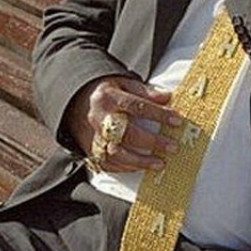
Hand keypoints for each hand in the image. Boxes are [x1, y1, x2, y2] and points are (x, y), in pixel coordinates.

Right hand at [65, 75, 180, 171]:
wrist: (73, 100)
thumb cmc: (104, 92)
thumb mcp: (122, 83)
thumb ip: (144, 91)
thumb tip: (167, 97)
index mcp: (108, 97)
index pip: (137, 106)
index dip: (158, 114)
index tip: (177, 120)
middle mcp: (99, 118)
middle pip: (127, 133)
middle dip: (152, 142)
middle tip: (172, 146)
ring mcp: (93, 136)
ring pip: (116, 153)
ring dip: (140, 161)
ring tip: (160, 163)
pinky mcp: (89, 149)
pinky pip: (107, 164)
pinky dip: (125, 167)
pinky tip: (141, 167)